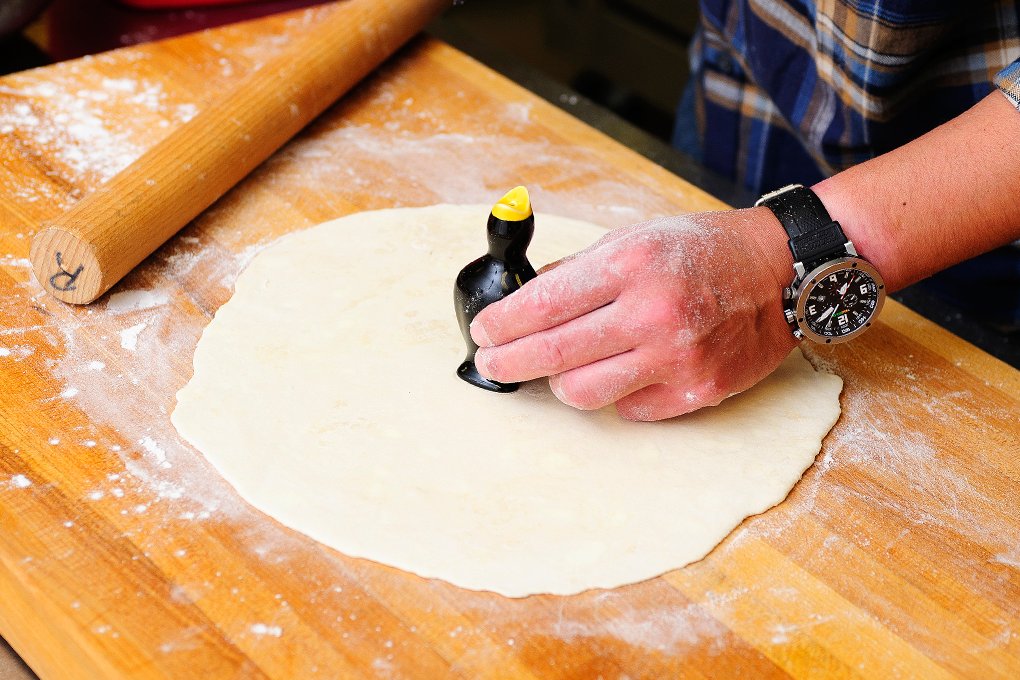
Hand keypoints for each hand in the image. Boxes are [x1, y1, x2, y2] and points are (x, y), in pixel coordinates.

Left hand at [470, 208, 797, 419]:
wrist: (780, 271)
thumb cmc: (703, 249)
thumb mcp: (635, 238)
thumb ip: (579, 270)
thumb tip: (524, 300)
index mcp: (630, 265)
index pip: (543, 305)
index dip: (501, 324)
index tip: (483, 332)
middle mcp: (653, 312)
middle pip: (553, 355)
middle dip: (507, 362)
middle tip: (491, 364)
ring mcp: (677, 357)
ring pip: (583, 393)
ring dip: (560, 382)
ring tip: (561, 367)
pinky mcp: (697, 391)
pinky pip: (628, 408)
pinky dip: (615, 393)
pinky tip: (624, 370)